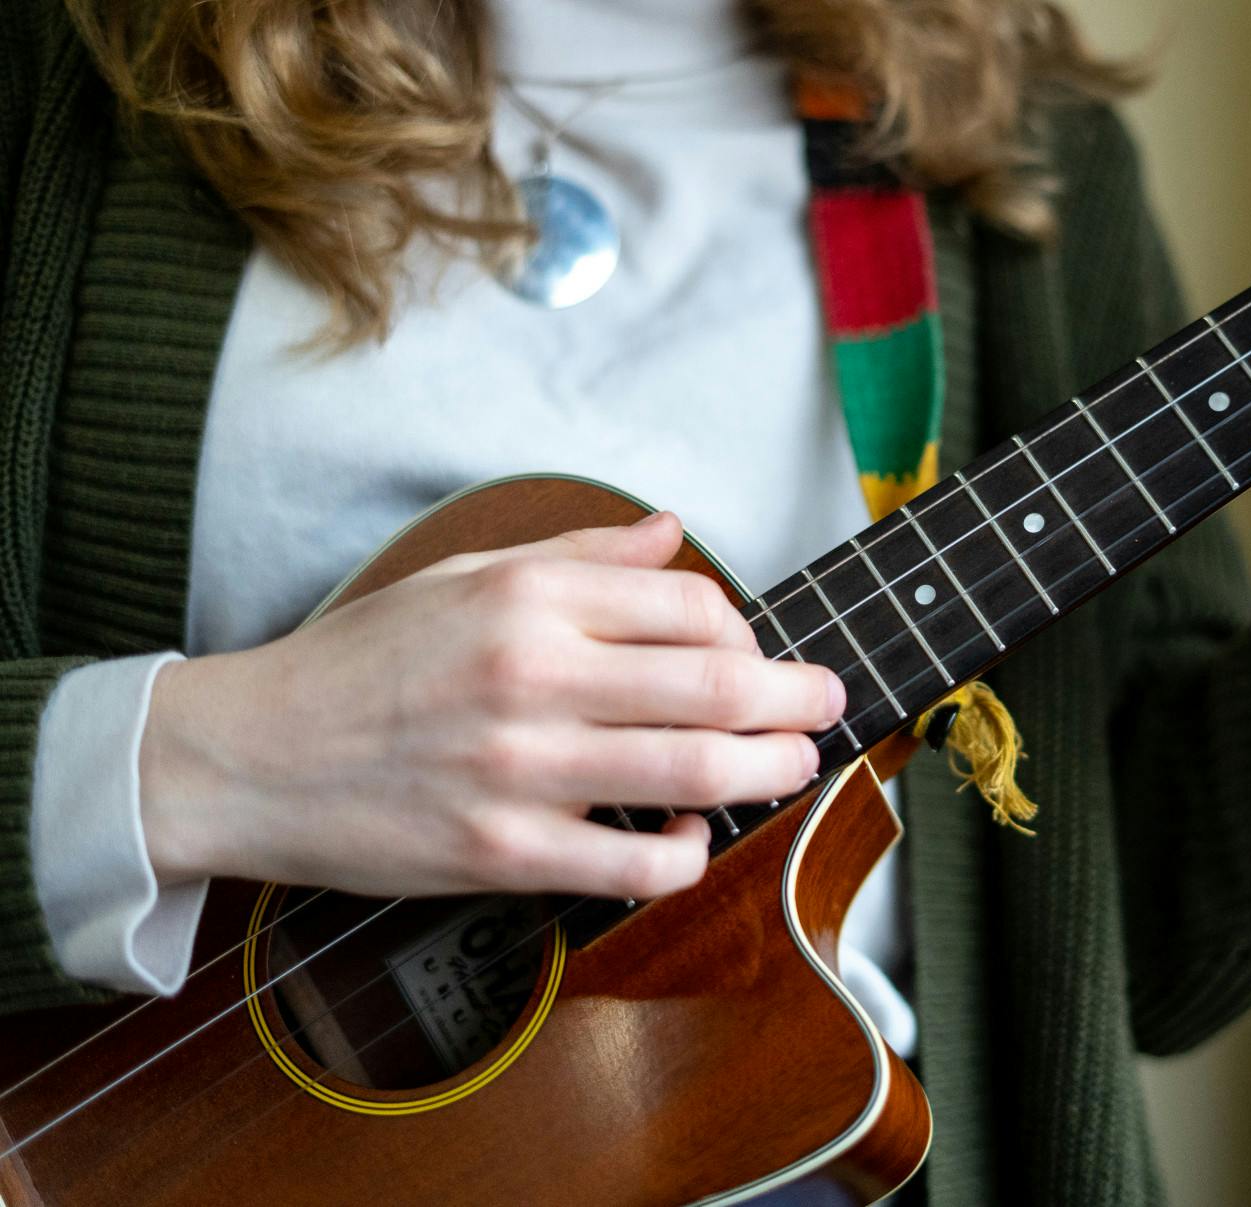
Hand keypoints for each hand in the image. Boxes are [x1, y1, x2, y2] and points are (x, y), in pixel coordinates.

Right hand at [138, 511, 844, 900]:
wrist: (248, 755)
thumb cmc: (361, 663)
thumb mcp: (463, 577)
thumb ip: (581, 556)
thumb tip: (672, 533)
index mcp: (527, 597)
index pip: (691, 605)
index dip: (748, 629)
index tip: (755, 651)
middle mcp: (532, 673)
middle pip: (716, 684)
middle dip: (796, 699)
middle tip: (824, 706)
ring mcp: (519, 768)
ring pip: (694, 771)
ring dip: (767, 771)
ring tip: (789, 766)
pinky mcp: (500, 852)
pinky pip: (634, 864)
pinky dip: (685, 854)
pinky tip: (689, 838)